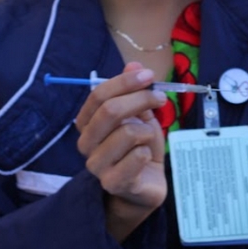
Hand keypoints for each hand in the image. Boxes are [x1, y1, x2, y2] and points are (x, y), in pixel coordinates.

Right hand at [74, 63, 167, 241]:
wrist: (146, 185)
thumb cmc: (140, 147)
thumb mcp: (140, 114)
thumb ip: (135, 91)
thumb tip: (133, 63)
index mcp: (88, 123)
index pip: (98, 95)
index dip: (124, 82)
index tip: (149, 76)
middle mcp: (86, 143)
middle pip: (110, 111)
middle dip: (141, 99)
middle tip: (160, 99)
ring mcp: (97, 165)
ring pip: (127, 133)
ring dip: (147, 130)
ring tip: (149, 138)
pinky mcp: (113, 182)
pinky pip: (136, 157)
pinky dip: (147, 152)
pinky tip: (146, 157)